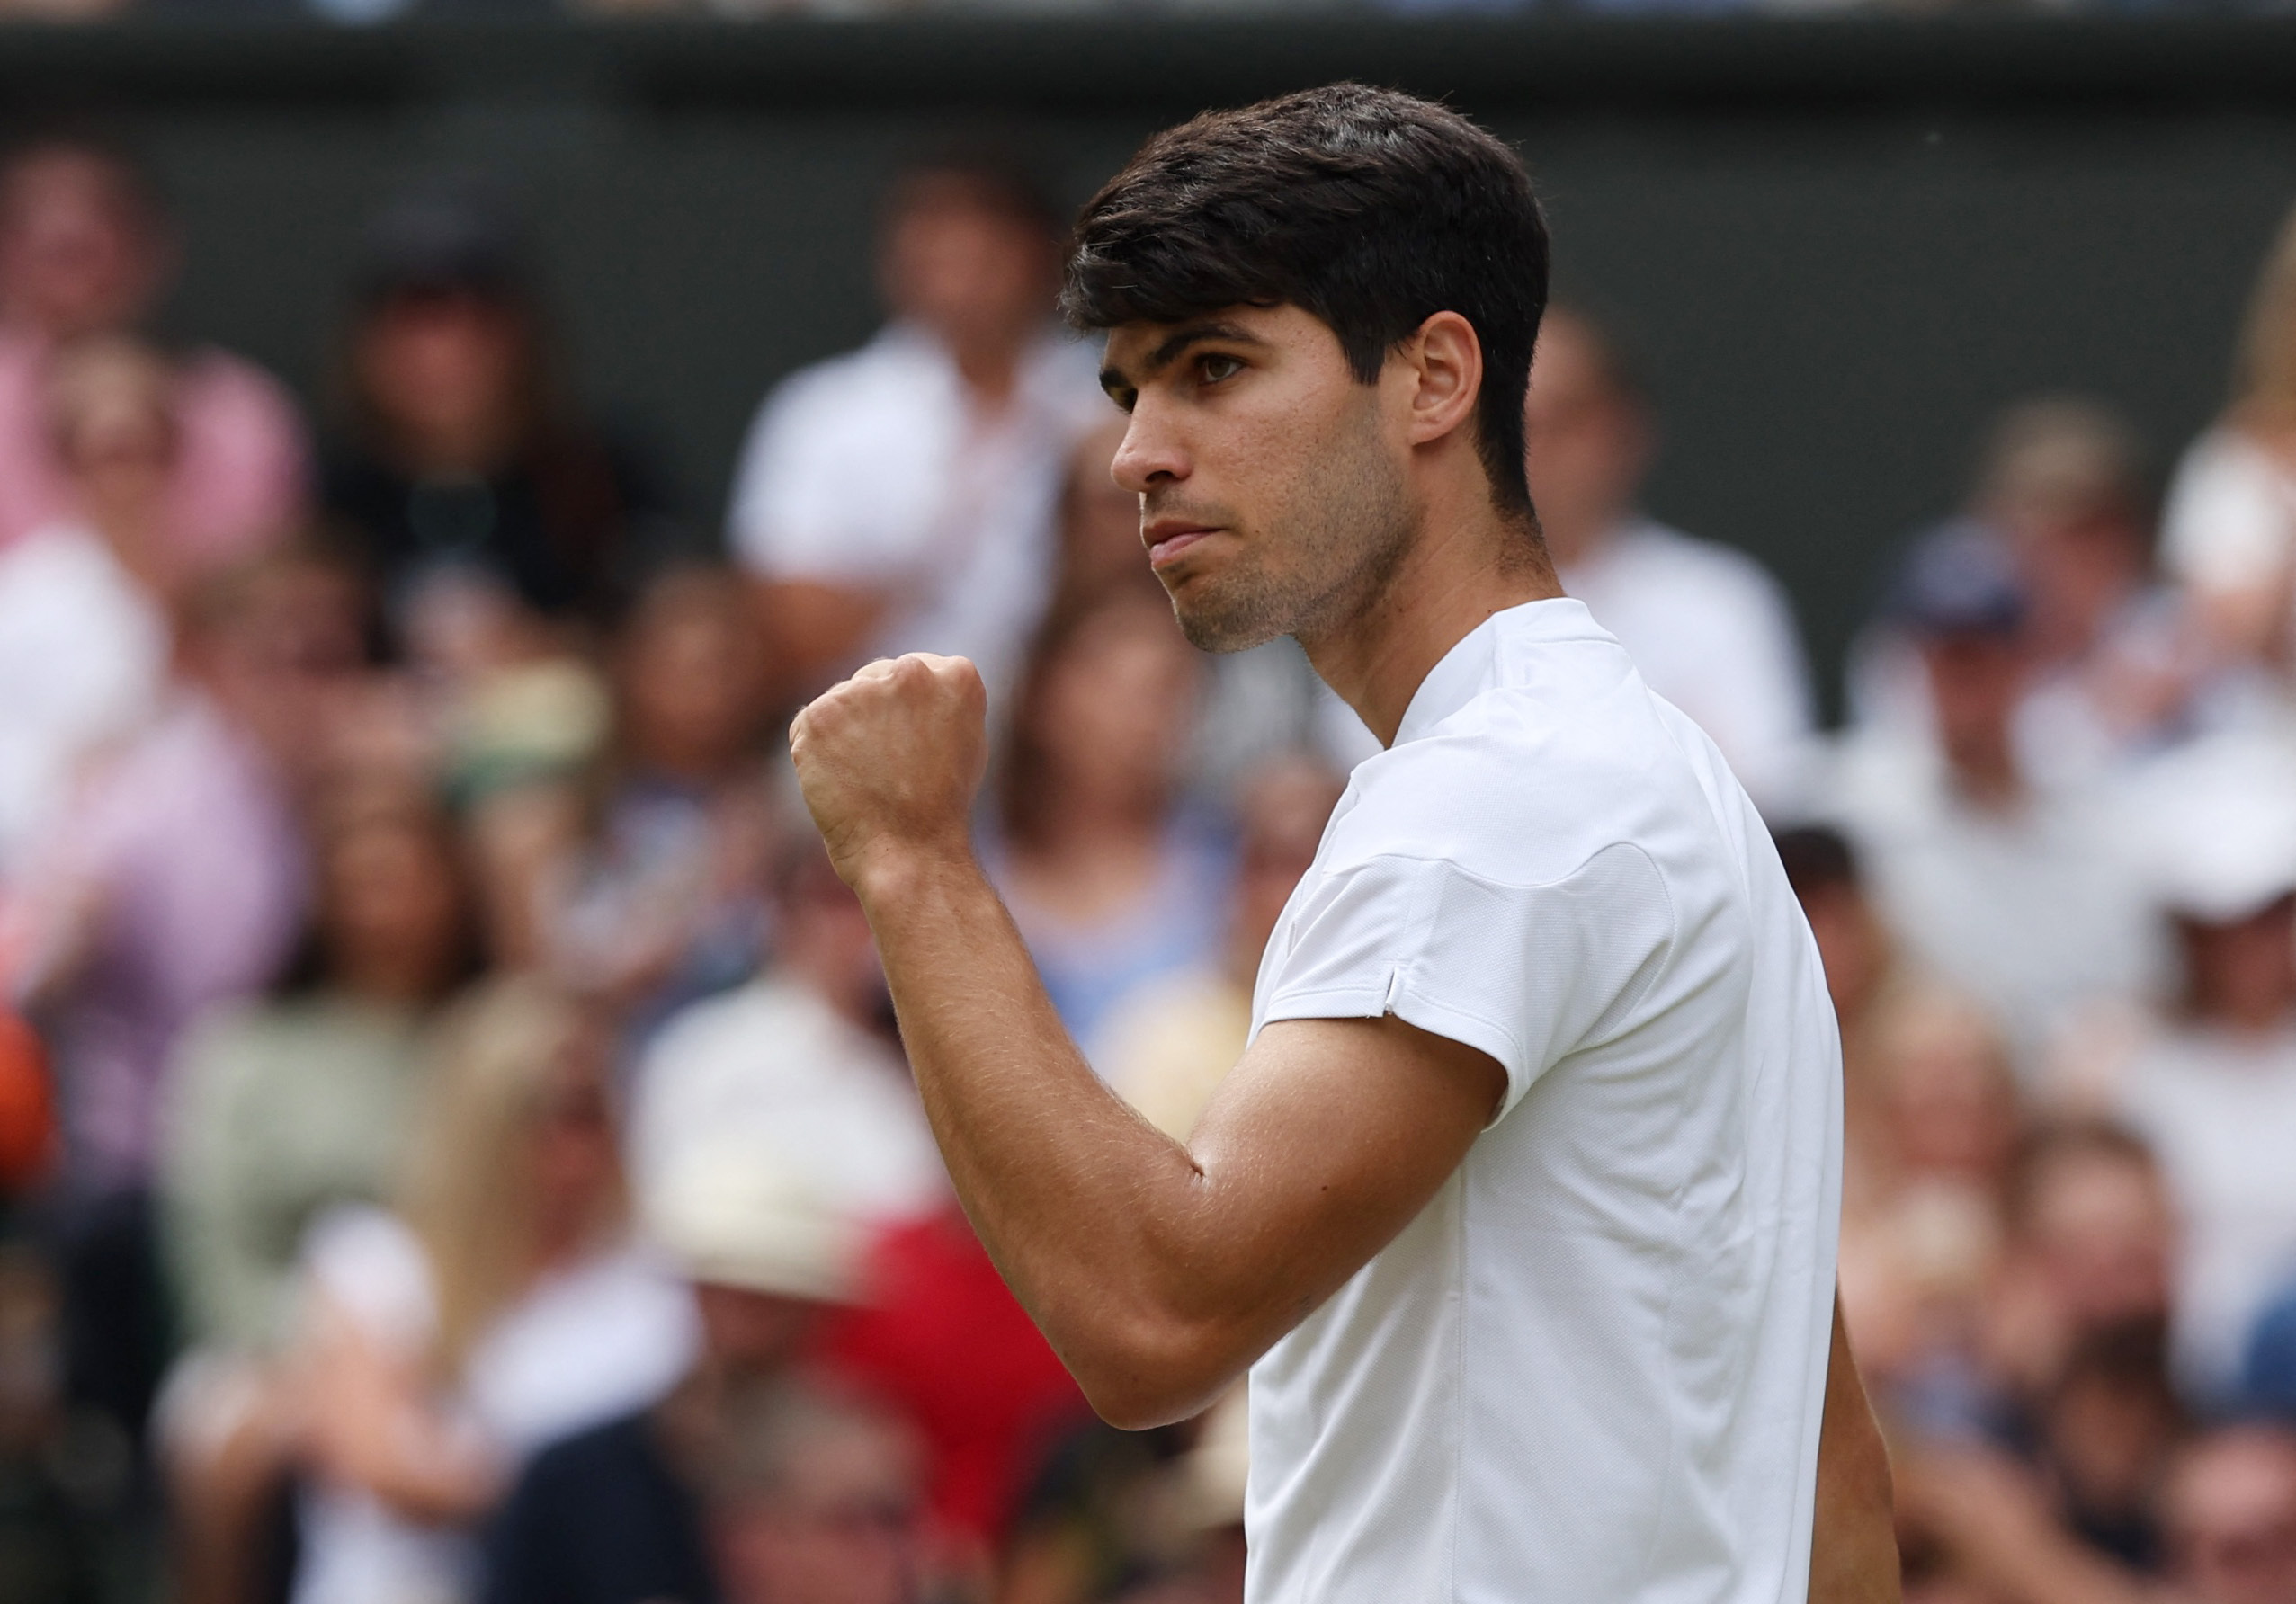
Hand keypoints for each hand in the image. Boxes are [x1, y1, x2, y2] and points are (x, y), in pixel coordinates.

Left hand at [789, 654, 988, 892]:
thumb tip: (899, 684)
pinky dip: (814, 754)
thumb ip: (939, 702)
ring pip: (840, 703)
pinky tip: (840, 783)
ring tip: (867, 780)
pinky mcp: (820, 715)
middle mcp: (912, 672)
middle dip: (873, 718)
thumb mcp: (965, 741)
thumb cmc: (941, 810)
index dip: (906, 714)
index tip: (911, 749)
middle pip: (874, 679)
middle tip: (888, 771)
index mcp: (958, 674)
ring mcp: (863, 691)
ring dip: (844, 735)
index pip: (913, 673)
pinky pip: (807, 727)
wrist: (911, 855)